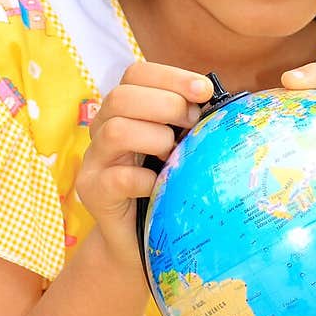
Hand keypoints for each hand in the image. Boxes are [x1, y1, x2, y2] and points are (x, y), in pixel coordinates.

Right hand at [76, 62, 213, 269]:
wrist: (138, 241)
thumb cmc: (166, 185)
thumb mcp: (180, 146)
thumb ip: (190, 121)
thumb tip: (223, 100)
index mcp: (123, 110)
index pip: (136, 74)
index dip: (171, 76)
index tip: (205, 91)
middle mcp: (102, 128)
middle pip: (121, 96)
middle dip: (166, 104)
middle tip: (192, 125)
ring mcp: (94, 160)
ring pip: (115, 130)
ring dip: (156, 138)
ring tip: (174, 155)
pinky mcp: (93, 191)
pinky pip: (118, 178)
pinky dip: (146, 179)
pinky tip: (160, 186)